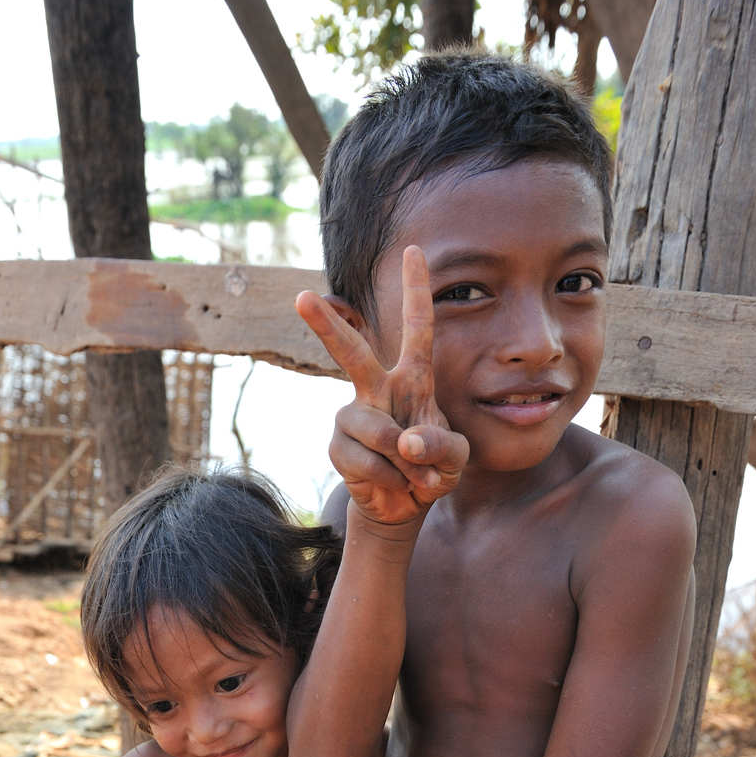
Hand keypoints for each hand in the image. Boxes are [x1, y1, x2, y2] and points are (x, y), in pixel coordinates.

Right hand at [296, 246, 467, 531]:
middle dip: (326, 326)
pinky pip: (365, 461)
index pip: (418, 329)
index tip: (414, 249)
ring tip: (412, 474)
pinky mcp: (339, 447)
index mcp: (413, 379)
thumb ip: (442, 446)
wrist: (403, 507)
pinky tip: (393, 484)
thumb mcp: (455, 459)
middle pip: (351, 353)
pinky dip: (388, 478)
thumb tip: (406, 441)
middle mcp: (377, 389)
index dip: (417, 290)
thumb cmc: (433, 470)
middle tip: (300, 297)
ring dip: (402, 460)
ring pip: (373, 428)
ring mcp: (354, 417)